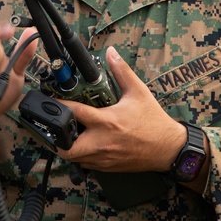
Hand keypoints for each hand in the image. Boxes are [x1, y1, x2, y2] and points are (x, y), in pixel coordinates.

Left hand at [55, 47, 185, 173]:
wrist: (168, 148)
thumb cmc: (153, 121)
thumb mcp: (138, 91)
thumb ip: (121, 71)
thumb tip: (111, 53)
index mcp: (107, 121)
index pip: (75, 113)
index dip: (60, 106)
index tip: (52, 101)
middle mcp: (102, 142)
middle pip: (67, 147)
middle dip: (58, 138)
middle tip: (59, 126)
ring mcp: (104, 157)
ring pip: (74, 158)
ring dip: (69, 147)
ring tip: (71, 134)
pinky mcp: (107, 167)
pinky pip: (85, 165)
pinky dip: (81, 156)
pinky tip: (86, 144)